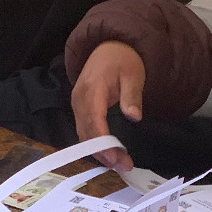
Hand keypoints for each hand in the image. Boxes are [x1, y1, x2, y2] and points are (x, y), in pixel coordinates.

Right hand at [70, 41, 143, 170]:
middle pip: (87, 131)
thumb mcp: (133, 74)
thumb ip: (132, 96)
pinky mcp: (79, 107)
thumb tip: (134, 116)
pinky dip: (95, 143)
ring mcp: (77, 103)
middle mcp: (80, 98)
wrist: (109, 46)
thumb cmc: (123, 60)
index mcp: (93, 88)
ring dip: (99, 151)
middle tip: (124, 166)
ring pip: (84, 133)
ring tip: (120, 164)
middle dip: (104, 151)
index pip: (94, 119)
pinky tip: (109, 153)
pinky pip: (84, 129)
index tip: (115, 156)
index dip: (103, 140)